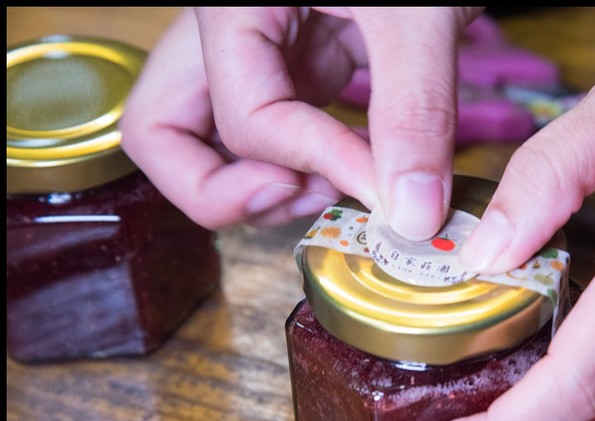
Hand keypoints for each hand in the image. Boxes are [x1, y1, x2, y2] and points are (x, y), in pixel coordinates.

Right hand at [121, 7, 481, 232]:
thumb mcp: (419, 15)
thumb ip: (414, 111)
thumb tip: (411, 214)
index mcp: (233, 5)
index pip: (243, 118)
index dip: (310, 163)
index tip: (380, 187)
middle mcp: (226, 34)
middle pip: (162, 134)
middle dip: (223, 193)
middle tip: (302, 199)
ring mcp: (255, 55)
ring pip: (204, 142)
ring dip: (255, 189)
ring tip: (330, 191)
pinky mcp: (293, 67)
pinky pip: (263, 135)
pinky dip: (295, 169)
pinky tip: (345, 172)